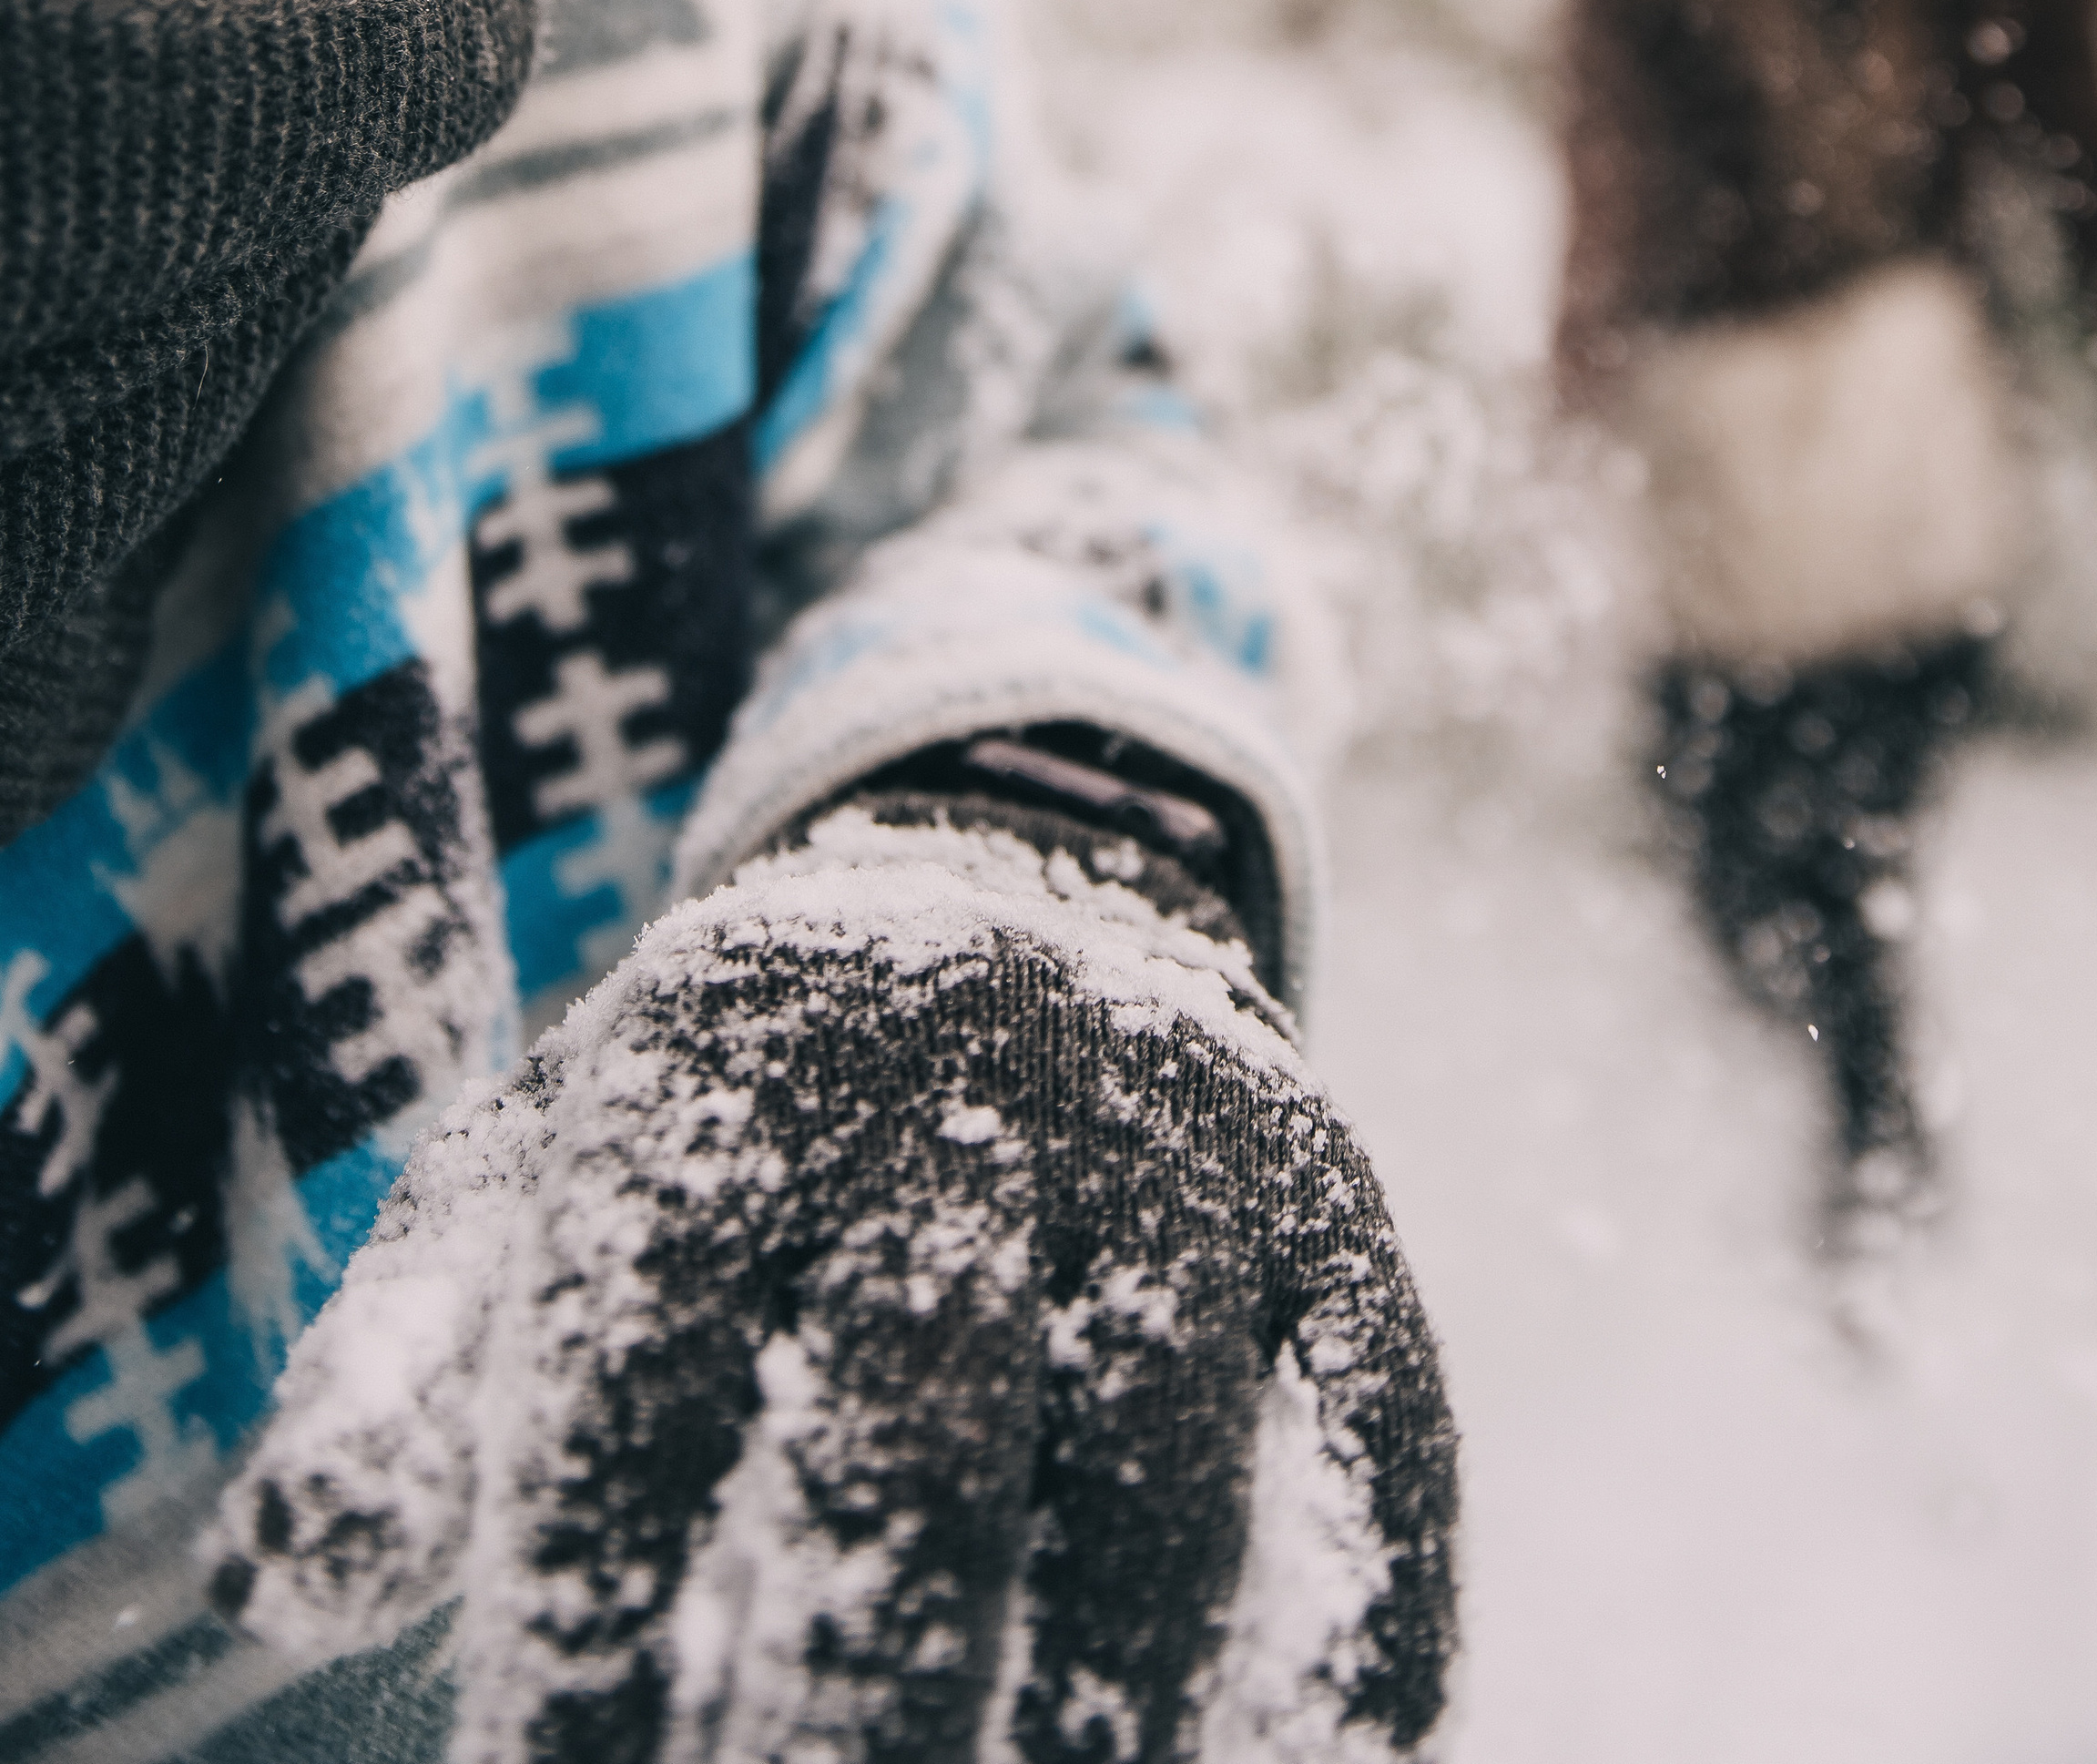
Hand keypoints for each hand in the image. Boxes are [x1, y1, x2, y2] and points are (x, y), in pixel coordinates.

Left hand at [209, 807, 1456, 1761]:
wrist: (1014, 858)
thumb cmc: (734, 1104)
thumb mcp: (545, 1166)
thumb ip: (407, 1370)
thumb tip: (277, 1584)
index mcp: (730, 1078)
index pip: (636, 1412)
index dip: (590, 1652)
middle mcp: (966, 1083)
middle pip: (910, 1452)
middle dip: (839, 1711)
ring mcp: (1178, 1142)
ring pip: (1160, 1483)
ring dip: (1096, 1726)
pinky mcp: (1337, 1205)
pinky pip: (1382, 1444)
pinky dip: (1349, 1651)